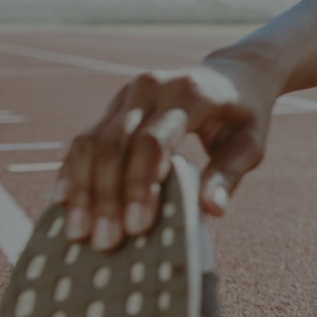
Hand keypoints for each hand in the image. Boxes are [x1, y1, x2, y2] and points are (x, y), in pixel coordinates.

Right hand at [61, 61, 275, 250]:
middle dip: (107, 196)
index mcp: (189, 94)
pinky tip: (65, 203)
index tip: (136, 226)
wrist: (231, 74)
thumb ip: (229, 175)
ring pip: (92, 141)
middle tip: (104, 243)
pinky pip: (85, 139)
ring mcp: (127, 93)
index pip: (153, 140)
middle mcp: (151, 87)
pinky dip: (74, 171)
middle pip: (115, 143)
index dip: (140, 183)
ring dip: (82, 189)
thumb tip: (211, 212)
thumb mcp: (250, 144)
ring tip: (79, 233)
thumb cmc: (244, 116)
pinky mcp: (113, 104)